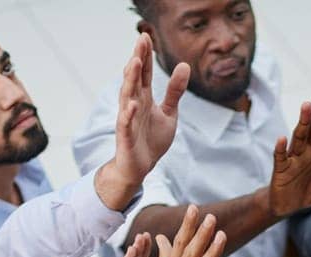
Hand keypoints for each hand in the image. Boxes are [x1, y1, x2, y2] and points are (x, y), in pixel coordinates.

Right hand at [96, 34, 188, 209]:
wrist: (140, 167)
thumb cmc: (151, 139)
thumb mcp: (169, 113)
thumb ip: (175, 91)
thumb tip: (184, 65)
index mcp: (144, 98)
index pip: (145, 73)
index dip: (146, 55)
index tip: (147, 36)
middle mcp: (133, 104)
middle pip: (135, 79)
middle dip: (138, 59)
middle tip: (141, 39)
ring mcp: (128, 119)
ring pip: (127, 96)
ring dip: (131, 80)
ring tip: (135, 62)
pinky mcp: (126, 137)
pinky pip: (126, 124)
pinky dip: (128, 114)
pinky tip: (133, 104)